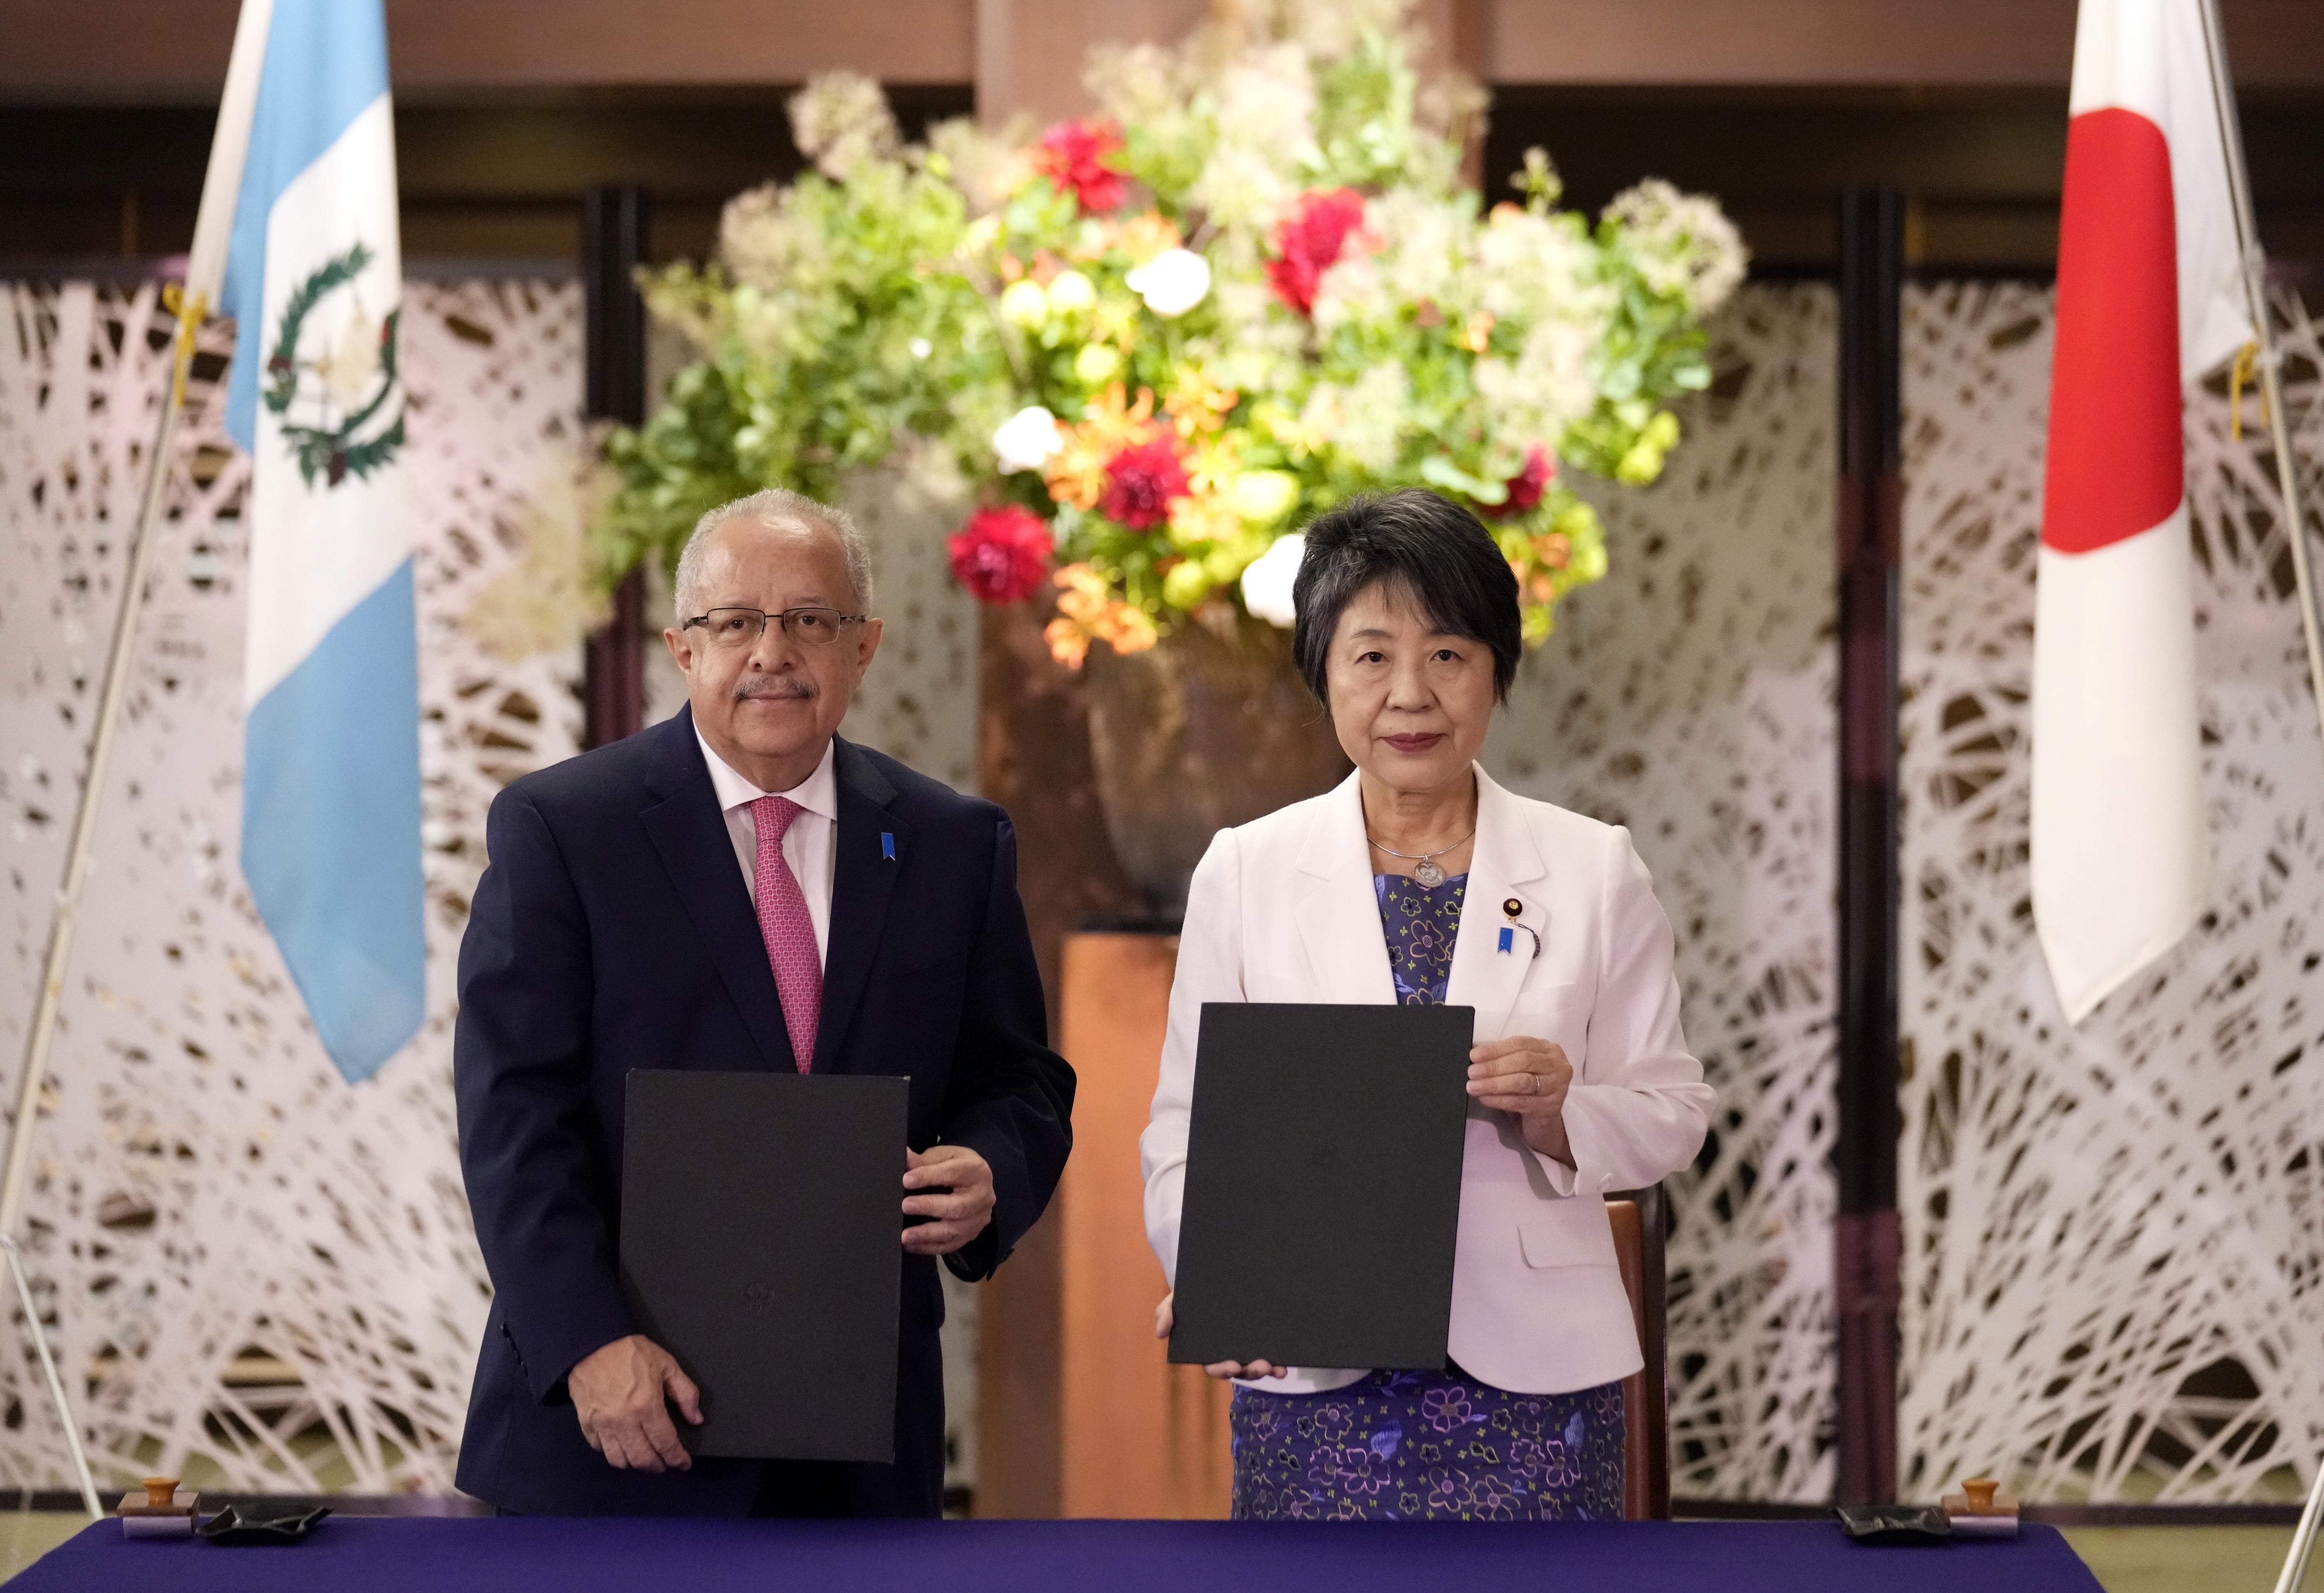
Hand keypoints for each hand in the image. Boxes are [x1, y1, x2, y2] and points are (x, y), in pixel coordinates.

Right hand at [568, 1334, 701, 1471]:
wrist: (592, 1342)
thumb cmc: (632, 1352)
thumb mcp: (667, 1365)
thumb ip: (686, 1393)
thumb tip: (697, 1419)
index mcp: (647, 1407)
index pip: (665, 1444)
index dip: (676, 1458)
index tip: (683, 1464)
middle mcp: (625, 1422)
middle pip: (642, 1458)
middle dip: (657, 1466)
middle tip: (665, 1464)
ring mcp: (603, 1425)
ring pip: (619, 1460)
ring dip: (634, 1464)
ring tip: (643, 1457)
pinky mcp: (586, 1423)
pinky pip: (599, 1449)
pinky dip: (611, 1452)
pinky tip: (620, 1445)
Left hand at [902, 1144, 995, 1255]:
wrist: (977, 1183)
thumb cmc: (957, 1167)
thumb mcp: (945, 1156)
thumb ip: (925, 1160)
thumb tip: (906, 1158)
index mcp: (976, 1171)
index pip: (953, 1173)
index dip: (929, 1177)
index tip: (907, 1180)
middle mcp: (982, 1196)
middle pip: (957, 1207)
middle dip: (929, 1207)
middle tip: (906, 1206)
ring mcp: (978, 1219)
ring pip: (954, 1231)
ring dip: (927, 1234)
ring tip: (905, 1236)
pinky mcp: (971, 1234)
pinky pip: (950, 1245)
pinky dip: (929, 1247)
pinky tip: (911, 1245)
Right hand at [1152, 1290, 1288, 1381]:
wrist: (1212, 1279)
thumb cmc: (1191, 1296)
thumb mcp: (1174, 1301)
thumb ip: (1165, 1313)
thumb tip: (1160, 1333)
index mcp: (1208, 1350)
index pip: (1215, 1366)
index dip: (1223, 1369)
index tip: (1232, 1367)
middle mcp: (1229, 1353)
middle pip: (1240, 1369)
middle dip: (1250, 1371)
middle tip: (1260, 1366)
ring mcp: (1246, 1348)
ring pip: (1257, 1366)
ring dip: (1266, 1370)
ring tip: (1276, 1368)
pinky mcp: (1261, 1340)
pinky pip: (1271, 1355)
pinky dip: (1278, 1363)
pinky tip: (1284, 1365)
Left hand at [1468, 1034, 1574, 1164]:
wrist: (1542, 1121)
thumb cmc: (1527, 1089)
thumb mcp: (1516, 1069)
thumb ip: (1499, 1057)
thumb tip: (1474, 1050)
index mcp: (1548, 1049)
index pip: (1520, 1044)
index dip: (1495, 1049)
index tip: (1474, 1055)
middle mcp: (1558, 1065)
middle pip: (1523, 1061)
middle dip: (1494, 1066)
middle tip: (1472, 1072)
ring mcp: (1557, 1087)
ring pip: (1523, 1082)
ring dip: (1494, 1084)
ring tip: (1474, 1086)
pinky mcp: (1550, 1108)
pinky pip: (1521, 1102)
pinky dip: (1500, 1099)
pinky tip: (1485, 1099)